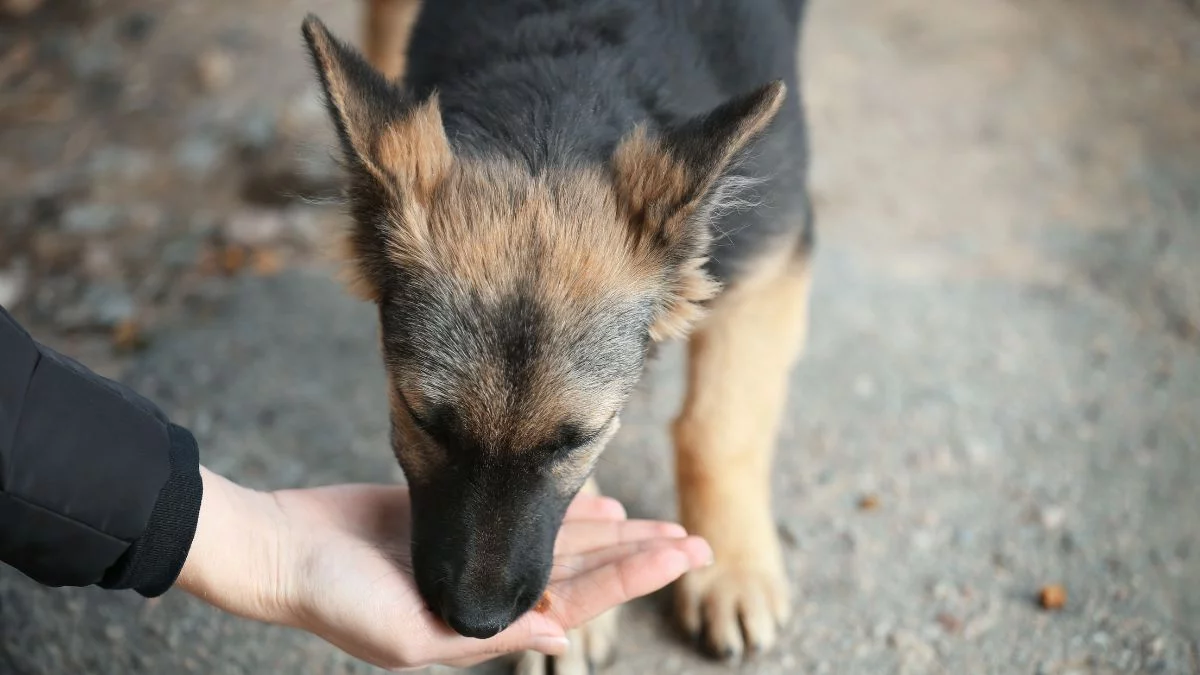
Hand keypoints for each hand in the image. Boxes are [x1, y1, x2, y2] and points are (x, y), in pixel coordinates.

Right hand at [177, 467, 711, 670]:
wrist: (282, 547)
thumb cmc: (334, 598)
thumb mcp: (406, 635)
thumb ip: (485, 634)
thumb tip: (556, 633)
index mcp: (484, 624)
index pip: (576, 599)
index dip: (633, 578)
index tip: (682, 556)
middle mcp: (489, 588)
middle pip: (582, 570)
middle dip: (640, 557)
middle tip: (697, 539)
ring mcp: (476, 549)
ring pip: (562, 541)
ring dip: (613, 535)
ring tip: (661, 526)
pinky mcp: (459, 515)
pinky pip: (524, 511)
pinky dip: (565, 510)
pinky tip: (601, 503)